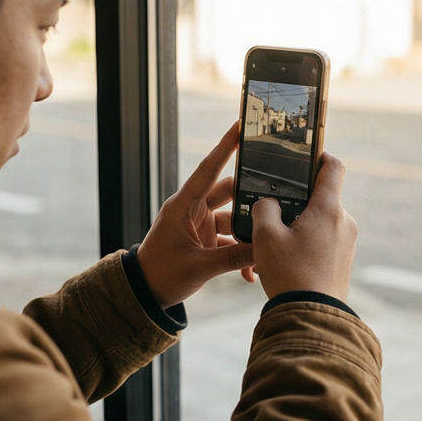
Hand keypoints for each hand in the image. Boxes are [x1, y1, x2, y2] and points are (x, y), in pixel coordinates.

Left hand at [135, 122, 253, 307]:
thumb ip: (234, 259)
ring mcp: (200, 225)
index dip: (225, 148)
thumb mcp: (199, 267)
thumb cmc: (161, 274)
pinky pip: (231, 240)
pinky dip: (242, 253)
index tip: (240, 127)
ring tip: (264, 249)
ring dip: (248, 234)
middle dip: (252, 198)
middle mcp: (193, 210)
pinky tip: (250, 273)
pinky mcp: (206, 240)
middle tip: (276, 200)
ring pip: (234, 219)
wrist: (145, 293)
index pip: (208, 170)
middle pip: (230, 193)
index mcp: (184, 206)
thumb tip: (264, 250)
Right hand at [249, 152, 356, 301]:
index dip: (319, 155)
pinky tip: (288, 258)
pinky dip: (308, 242)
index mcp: (329, 209)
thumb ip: (264, 208)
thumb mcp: (265, 236)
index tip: (304, 154)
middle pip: (321, 197)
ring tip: (277, 242)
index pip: (333, 167)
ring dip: (300, 224)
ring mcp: (348, 242)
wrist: (311, 316)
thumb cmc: (289, 274)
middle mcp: (344, 222)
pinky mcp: (345, 259)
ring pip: (321, 221)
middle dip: (298, 200)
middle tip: (274, 209)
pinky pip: (325, 241)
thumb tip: (269, 203)